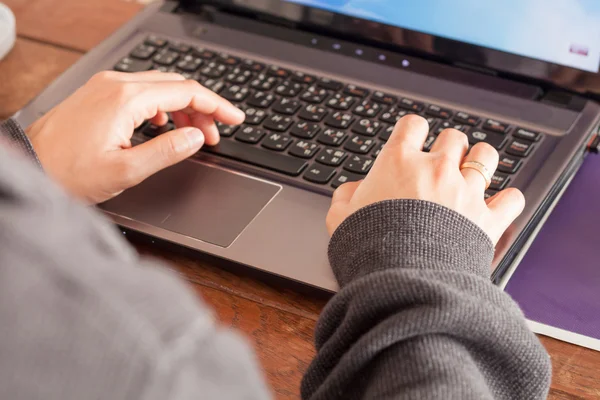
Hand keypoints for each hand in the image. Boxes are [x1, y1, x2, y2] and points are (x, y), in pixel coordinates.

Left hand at [26, 70, 244, 203]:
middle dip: (202, 109)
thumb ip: (167, 151)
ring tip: (194, 135)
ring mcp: (105, 87)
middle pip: (176, 86)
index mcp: (127, 100)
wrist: (28, 167)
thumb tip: (196, 138)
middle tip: (216, 135)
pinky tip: (163, 126)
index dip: (217, 106)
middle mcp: (116, 85)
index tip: (236, 118)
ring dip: (183, 108)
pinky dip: (162, 106)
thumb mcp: (126, 171)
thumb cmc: (68, 172)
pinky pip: (140, 91)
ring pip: (159, 87)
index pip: (187, 93)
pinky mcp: (98, 94)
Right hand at [327, 115, 524, 244]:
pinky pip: (512, 199)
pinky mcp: (487, 219)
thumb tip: (353, 189)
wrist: (400, 280)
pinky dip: (507, 202)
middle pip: (453, 138)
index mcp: (399, 162)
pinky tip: (499, 205)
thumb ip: (346, 196)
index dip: (412, 131)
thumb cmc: (367, 248)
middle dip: (448, 148)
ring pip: (486, 156)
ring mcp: (465, 191)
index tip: (412, 140)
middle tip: (440, 163)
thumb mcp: (339, 218)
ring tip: (473, 173)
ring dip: (480, 162)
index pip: (413, 125)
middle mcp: (436, 169)